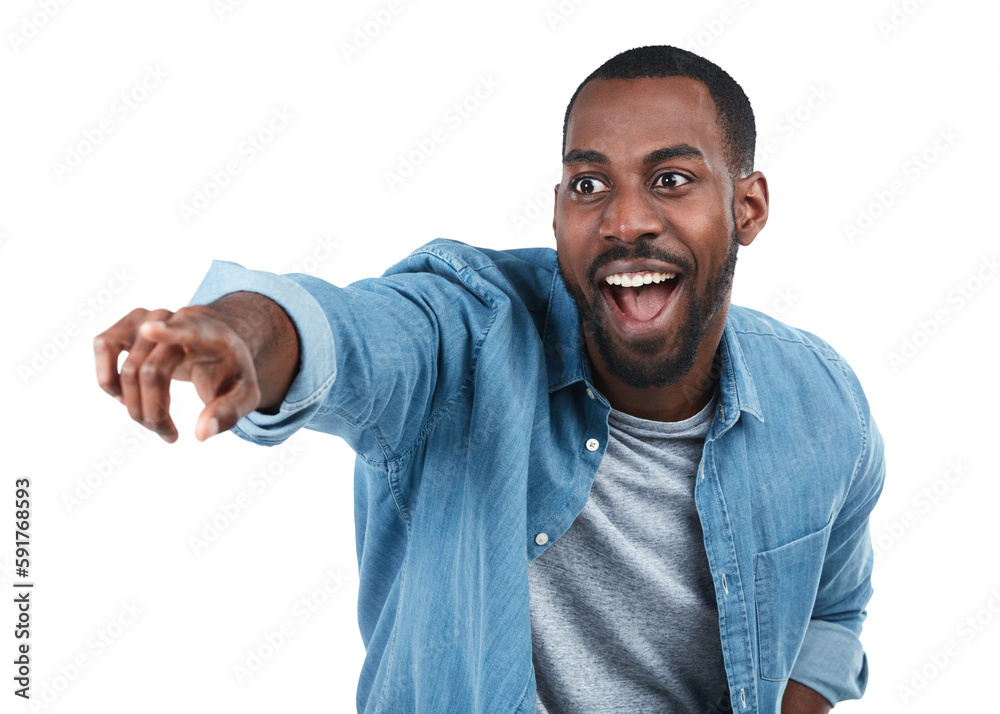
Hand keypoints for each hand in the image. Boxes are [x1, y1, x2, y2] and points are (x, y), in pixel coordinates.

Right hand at [93, 305, 262, 442]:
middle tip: (169, 435)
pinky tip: (128, 396)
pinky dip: (109, 381)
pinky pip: (103, 348)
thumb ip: (229, 413)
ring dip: (132, 405)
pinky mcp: (125, 325)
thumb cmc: (230, 370)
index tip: (149, 330)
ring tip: (153, 419)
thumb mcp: (245, 394)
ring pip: (125, 369)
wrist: (217, 343)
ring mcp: (146, 318)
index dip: (168, 331)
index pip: (188, 328)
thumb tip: (201, 434)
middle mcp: (174, 318)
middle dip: (154, 413)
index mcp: (209, 331)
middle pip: (150, 372)